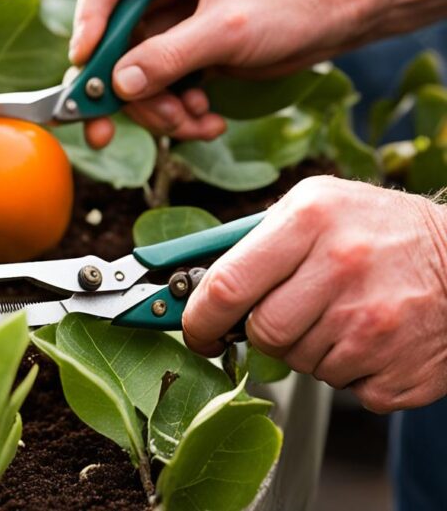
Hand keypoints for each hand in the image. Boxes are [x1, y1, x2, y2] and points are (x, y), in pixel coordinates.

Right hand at [72, 0, 382, 147]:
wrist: (336, 23)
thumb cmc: (293, 5)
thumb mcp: (228, 31)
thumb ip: (171, 56)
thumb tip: (118, 85)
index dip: (90, 18)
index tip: (86, 61)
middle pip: (112, 37)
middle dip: (116, 87)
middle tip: (102, 129)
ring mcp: (170, 23)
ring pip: (133, 73)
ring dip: (155, 108)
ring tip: (190, 122)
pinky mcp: (182, 54)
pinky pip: (159, 89)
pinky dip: (177, 112)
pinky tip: (207, 119)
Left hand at [183, 176, 446, 412]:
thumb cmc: (381, 230)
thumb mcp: (318, 204)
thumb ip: (256, 241)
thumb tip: (195, 286)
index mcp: (311, 219)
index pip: (227, 285)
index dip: (199, 319)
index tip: (196, 331)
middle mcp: (341, 269)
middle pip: (262, 332)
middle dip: (263, 331)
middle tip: (290, 312)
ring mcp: (372, 325)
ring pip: (300, 363)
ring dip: (309, 348)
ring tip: (343, 313)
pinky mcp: (395, 372)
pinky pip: (341, 386)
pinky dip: (347, 369)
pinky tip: (371, 336)